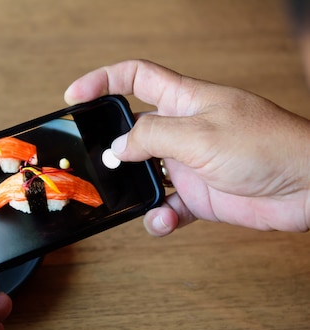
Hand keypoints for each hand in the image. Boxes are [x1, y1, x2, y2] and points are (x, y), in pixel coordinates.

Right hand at [65, 59, 309, 235]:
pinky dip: (160, 216)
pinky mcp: (200, 194)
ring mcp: (190, 162)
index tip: (74, 95)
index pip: (136, 78)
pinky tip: (165, 220)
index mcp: (185, 100)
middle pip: (133, 130)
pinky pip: (168, 205)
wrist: (309, 187)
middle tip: (97, 162)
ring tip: (132, 200)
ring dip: (134, 190)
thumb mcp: (199, 134)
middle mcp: (184, 129)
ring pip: (145, 174)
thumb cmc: (267, 146)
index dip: (103, 81)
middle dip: (112, 146)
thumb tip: (118, 147)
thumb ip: (151, 137)